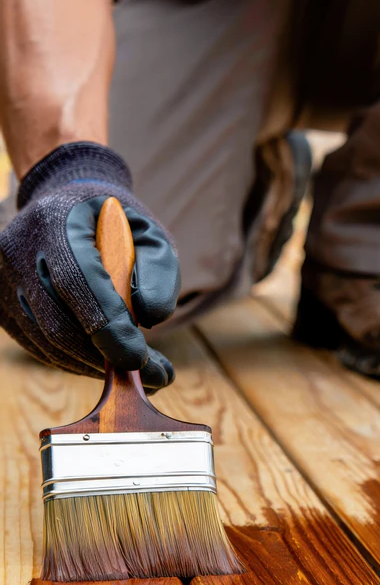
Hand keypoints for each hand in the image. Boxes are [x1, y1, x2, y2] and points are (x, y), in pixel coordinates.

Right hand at [0, 143, 180, 389]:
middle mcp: (17, 249)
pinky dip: (78, 360)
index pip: (76, 281)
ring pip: (49, 342)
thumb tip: (152, 319)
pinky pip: (41, 347)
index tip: (142, 359)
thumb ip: (158, 271)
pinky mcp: (2, 307)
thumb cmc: (117, 225)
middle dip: (107, 357)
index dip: (108, 326)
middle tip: (153, 375)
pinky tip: (107, 357)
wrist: (67, 209)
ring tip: (138, 369)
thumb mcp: (150, 235)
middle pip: (58, 322)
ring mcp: (2, 280)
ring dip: (96, 364)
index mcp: (56, 220)